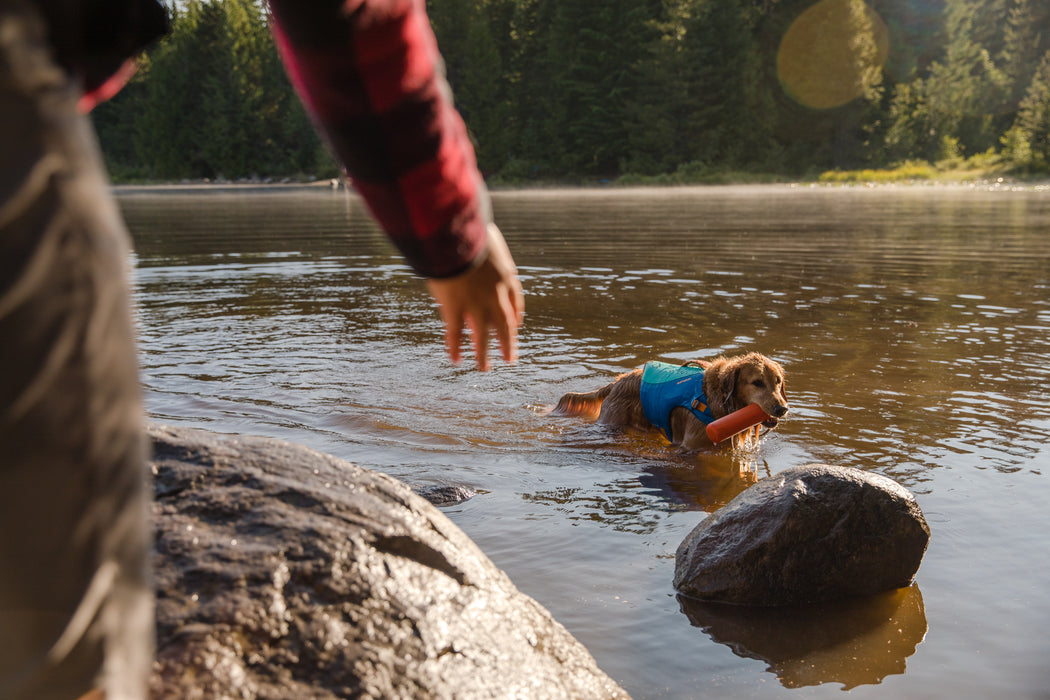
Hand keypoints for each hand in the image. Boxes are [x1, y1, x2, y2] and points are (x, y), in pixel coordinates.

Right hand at [426, 224, 523, 370]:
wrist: (458, 236)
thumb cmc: (471, 230)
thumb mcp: (488, 237)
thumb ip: (488, 246)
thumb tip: (483, 238)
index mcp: (506, 278)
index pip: (515, 303)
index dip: (515, 317)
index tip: (515, 325)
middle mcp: (495, 296)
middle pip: (505, 325)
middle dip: (508, 343)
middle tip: (510, 359)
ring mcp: (475, 305)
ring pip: (482, 336)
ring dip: (483, 354)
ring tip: (484, 368)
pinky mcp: (454, 308)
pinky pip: (455, 333)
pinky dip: (455, 347)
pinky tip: (456, 360)